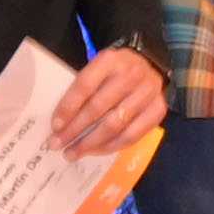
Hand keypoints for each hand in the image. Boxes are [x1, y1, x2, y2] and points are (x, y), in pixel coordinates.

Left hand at [56, 45, 166, 159]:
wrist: (152, 65)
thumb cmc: (116, 70)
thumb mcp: (98, 67)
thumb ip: (82, 87)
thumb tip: (60, 120)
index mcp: (110, 60)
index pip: (85, 85)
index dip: (68, 107)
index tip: (55, 126)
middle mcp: (131, 75)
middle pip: (98, 107)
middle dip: (75, 129)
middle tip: (57, 144)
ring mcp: (148, 93)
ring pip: (115, 125)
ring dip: (91, 143)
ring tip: (73, 153)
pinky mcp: (158, 110)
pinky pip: (132, 135)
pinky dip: (111, 146)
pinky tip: (95, 151)